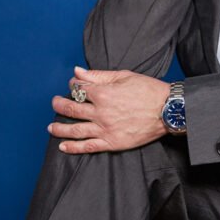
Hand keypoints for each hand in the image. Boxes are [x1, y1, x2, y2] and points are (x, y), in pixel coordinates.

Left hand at [47, 66, 171, 153]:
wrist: (168, 110)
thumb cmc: (149, 91)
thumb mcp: (124, 76)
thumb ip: (98, 75)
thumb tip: (77, 71)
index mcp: (103, 93)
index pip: (79, 89)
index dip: (73, 85)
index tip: (73, 84)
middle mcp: (101, 112)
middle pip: (72, 109)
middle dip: (60, 104)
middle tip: (55, 103)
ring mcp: (105, 129)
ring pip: (75, 130)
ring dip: (60, 128)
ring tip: (51, 127)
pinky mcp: (112, 142)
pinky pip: (88, 146)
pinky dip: (73, 147)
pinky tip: (63, 147)